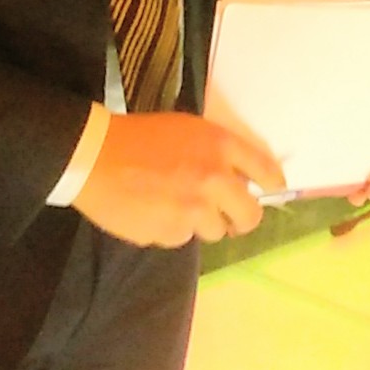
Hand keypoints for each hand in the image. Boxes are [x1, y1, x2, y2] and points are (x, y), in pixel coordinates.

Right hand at [70, 112, 284, 247]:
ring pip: (214, 231)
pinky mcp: (168, 233)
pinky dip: (171, 229)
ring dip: (201, 223)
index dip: (273, 185)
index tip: (271, 191)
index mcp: (220, 147)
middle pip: (250, 216)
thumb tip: (243, 179)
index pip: (267, 172)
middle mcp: (213, 180)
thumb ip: (219, 153)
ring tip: (175, 205)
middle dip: (242, 219)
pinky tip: (153, 211)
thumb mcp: (189, 130)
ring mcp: (191, 210)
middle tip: (230, 218)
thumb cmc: (142, 137)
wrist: (95, 156)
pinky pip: (180, 238)